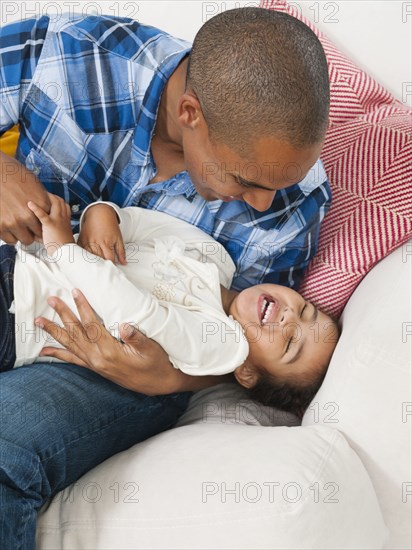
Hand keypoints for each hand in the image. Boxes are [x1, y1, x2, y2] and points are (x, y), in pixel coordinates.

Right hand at [0, 151, 50, 243]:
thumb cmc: (15, 175)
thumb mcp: (36, 187)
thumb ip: (42, 202)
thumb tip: (46, 212)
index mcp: (41, 205)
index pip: (48, 223)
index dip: (44, 224)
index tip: (40, 223)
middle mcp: (28, 216)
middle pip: (39, 234)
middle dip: (35, 231)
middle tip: (30, 227)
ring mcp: (14, 222)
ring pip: (26, 240)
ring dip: (24, 235)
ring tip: (20, 227)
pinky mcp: (1, 226)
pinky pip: (10, 240)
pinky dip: (11, 236)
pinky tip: (10, 229)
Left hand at [27, 193, 73, 254]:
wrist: (65, 252)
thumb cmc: (62, 246)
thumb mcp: (61, 234)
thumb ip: (55, 229)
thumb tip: (42, 232)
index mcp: (66, 219)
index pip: (64, 204)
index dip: (57, 200)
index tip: (50, 198)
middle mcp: (63, 217)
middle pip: (59, 200)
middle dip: (50, 195)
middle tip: (41, 194)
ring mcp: (58, 220)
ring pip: (54, 203)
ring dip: (45, 197)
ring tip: (36, 195)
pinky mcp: (50, 225)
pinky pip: (43, 215)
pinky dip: (36, 208)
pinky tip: (29, 204)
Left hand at [34, 288, 180, 394]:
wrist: (159, 384)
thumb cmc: (156, 363)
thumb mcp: (151, 348)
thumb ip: (136, 337)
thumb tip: (126, 326)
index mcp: (110, 352)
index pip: (92, 325)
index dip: (82, 307)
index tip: (74, 292)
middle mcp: (98, 359)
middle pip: (76, 333)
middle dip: (63, 315)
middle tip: (51, 299)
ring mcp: (95, 365)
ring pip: (70, 345)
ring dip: (54, 332)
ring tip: (39, 321)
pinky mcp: (96, 369)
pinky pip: (73, 360)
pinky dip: (58, 355)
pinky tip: (45, 351)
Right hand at [77, 204, 125, 264]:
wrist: (99, 213)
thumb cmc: (110, 226)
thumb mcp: (118, 238)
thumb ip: (121, 251)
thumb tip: (124, 263)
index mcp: (106, 242)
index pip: (109, 259)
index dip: (111, 266)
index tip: (112, 270)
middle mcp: (95, 242)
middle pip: (97, 260)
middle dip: (101, 267)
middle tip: (103, 274)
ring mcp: (86, 241)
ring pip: (87, 257)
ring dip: (91, 264)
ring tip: (94, 270)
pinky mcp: (80, 240)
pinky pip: (80, 252)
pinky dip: (82, 257)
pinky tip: (85, 262)